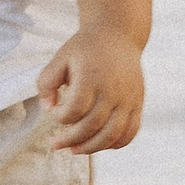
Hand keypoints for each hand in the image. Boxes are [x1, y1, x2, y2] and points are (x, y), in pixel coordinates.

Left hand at [36, 27, 144, 152]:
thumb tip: (48, 108)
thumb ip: (46, 82)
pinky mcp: (138, 103)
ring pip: (112, 135)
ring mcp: (129, 98)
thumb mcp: (60, 58)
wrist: (118, 35)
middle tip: (57, 144)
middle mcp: (113, 89)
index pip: (75, 109)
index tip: (54, 113)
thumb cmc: (85, 48)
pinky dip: (115, 144)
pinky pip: (130, 132)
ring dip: (92, 148)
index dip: (60, 118)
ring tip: (75, 150)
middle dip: (72, 140)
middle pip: (92, 126)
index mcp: (92, 76)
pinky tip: (99, 144)